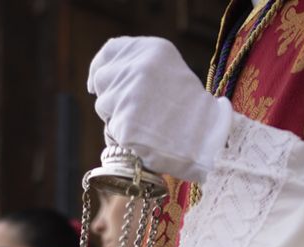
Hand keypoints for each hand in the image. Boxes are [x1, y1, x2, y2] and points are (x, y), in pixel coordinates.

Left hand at [88, 36, 234, 184]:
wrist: (207, 139)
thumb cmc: (189, 110)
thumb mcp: (169, 71)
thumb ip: (138, 67)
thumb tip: (102, 77)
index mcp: (153, 50)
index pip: (110, 51)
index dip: (100, 67)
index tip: (96, 83)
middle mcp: (139, 67)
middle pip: (102, 79)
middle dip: (110, 96)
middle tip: (133, 110)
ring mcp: (130, 95)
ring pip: (103, 106)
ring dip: (116, 117)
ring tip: (145, 123)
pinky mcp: (125, 122)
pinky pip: (111, 129)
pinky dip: (122, 136)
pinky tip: (144, 137)